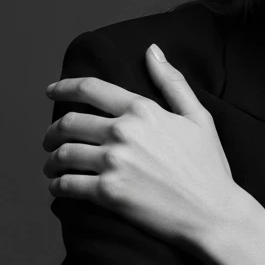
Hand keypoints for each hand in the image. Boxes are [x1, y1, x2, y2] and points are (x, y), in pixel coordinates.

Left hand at [43, 43, 242, 249]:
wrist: (214, 214)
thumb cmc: (209, 168)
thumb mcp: (198, 118)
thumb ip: (172, 82)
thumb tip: (152, 50)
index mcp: (143, 111)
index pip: (90, 89)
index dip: (64, 87)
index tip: (51, 91)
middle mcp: (123, 132)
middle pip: (69, 123)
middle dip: (53, 132)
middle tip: (50, 140)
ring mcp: (114, 162)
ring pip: (63, 154)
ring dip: (51, 161)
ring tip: (52, 167)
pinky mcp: (108, 193)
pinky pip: (67, 185)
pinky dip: (57, 186)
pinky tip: (59, 188)